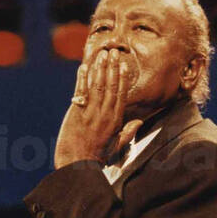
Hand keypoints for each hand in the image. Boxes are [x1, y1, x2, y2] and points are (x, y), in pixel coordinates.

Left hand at [54, 50, 143, 168]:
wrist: (78, 165)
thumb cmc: (97, 158)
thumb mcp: (117, 146)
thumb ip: (128, 132)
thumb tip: (140, 123)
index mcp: (116, 121)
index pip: (121, 94)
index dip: (122, 78)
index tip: (123, 64)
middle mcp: (104, 114)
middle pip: (110, 86)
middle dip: (112, 67)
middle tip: (113, 52)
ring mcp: (90, 113)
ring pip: (97, 86)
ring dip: (99, 69)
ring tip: (102, 55)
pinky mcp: (76, 114)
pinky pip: (80, 92)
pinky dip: (81, 79)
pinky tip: (83, 67)